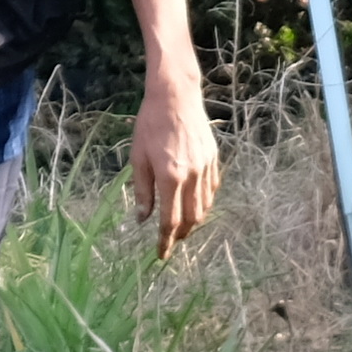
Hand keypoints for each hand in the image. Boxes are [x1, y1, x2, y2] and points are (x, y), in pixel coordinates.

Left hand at [132, 66, 219, 258]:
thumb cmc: (150, 125)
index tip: (160, 255)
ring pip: (205, 207)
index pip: (170, 221)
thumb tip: (143, 219)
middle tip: (170, 241)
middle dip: (181, 235)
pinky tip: (195, 204)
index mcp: (170, 177)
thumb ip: (142, 190)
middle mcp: (192, 176)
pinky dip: (205, 202)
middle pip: (192, 218)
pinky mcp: (214, 159)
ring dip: (194, 221)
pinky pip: (212, 189)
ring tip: (182, 226)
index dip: (165, 242)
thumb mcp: (137, 157)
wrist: (175, 97)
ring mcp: (206, 168)